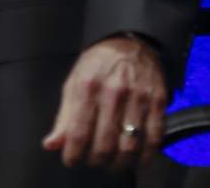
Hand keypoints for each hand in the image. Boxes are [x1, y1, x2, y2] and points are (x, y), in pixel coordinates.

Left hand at [42, 35, 166, 170]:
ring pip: (130, 145)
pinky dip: (145, 156)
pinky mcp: (158, 102)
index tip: (70, 161)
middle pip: (105, 143)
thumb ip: (63, 117)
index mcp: (87, 87)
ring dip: (119, 163)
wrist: (129, 43)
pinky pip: (154, 138)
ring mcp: (138, 98)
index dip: (73, 153)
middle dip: (96, 160)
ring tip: (111, 165)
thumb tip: (51, 144)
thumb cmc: (97, 65)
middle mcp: (113, 92)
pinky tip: (135, 160)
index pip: (78, 131)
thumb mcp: (73, 83)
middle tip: (92, 163)